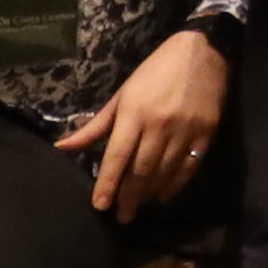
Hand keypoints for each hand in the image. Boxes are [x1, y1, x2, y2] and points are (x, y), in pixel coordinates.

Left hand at [64, 24, 229, 215]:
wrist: (203, 51)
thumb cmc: (155, 72)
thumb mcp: (122, 96)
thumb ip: (94, 127)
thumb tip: (60, 149)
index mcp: (134, 113)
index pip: (117, 157)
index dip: (107, 184)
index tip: (100, 206)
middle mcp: (159, 124)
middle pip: (141, 170)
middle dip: (128, 197)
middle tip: (121, 216)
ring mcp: (185, 129)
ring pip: (164, 172)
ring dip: (150, 193)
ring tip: (139, 206)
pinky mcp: (207, 131)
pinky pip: (189, 166)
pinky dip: (176, 185)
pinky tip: (164, 195)